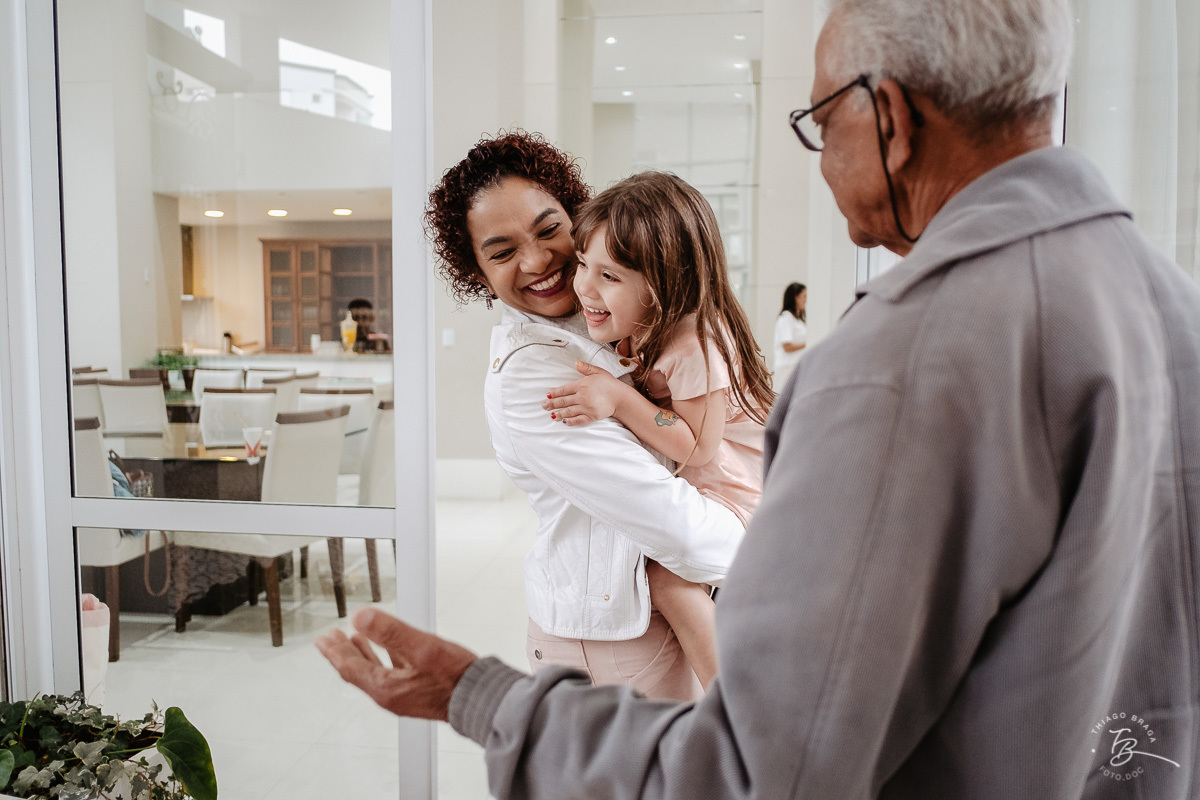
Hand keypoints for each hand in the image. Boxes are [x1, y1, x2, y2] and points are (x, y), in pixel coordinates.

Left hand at [315, 608, 476, 721]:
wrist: (481, 699)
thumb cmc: (456, 678)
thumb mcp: (422, 649)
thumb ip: (391, 632)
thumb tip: (360, 617)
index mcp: (386, 687)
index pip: (350, 667)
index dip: (335, 651)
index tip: (323, 640)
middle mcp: (391, 694)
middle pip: (358, 671)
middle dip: (343, 653)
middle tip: (330, 640)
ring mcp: (404, 695)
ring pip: (374, 672)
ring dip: (362, 654)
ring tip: (355, 640)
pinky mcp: (417, 692)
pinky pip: (391, 673)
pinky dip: (383, 658)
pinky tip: (390, 651)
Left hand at [542, 361, 631, 425]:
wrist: (621, 397)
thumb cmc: (609, 384)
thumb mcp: (598, 372)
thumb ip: (586, 368)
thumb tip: (575, 363)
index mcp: (582, 385)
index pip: (564, 389)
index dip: (555, 393)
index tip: (548, 395)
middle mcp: (582, 397)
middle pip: (564, 401)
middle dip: (552, 404)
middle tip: (544, 406)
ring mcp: (586, 407)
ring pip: (569, 411)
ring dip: (558, 413)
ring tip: (551, 415)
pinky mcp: (591, 416)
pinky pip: (578, 420)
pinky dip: (570, 421)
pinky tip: (564, 422)